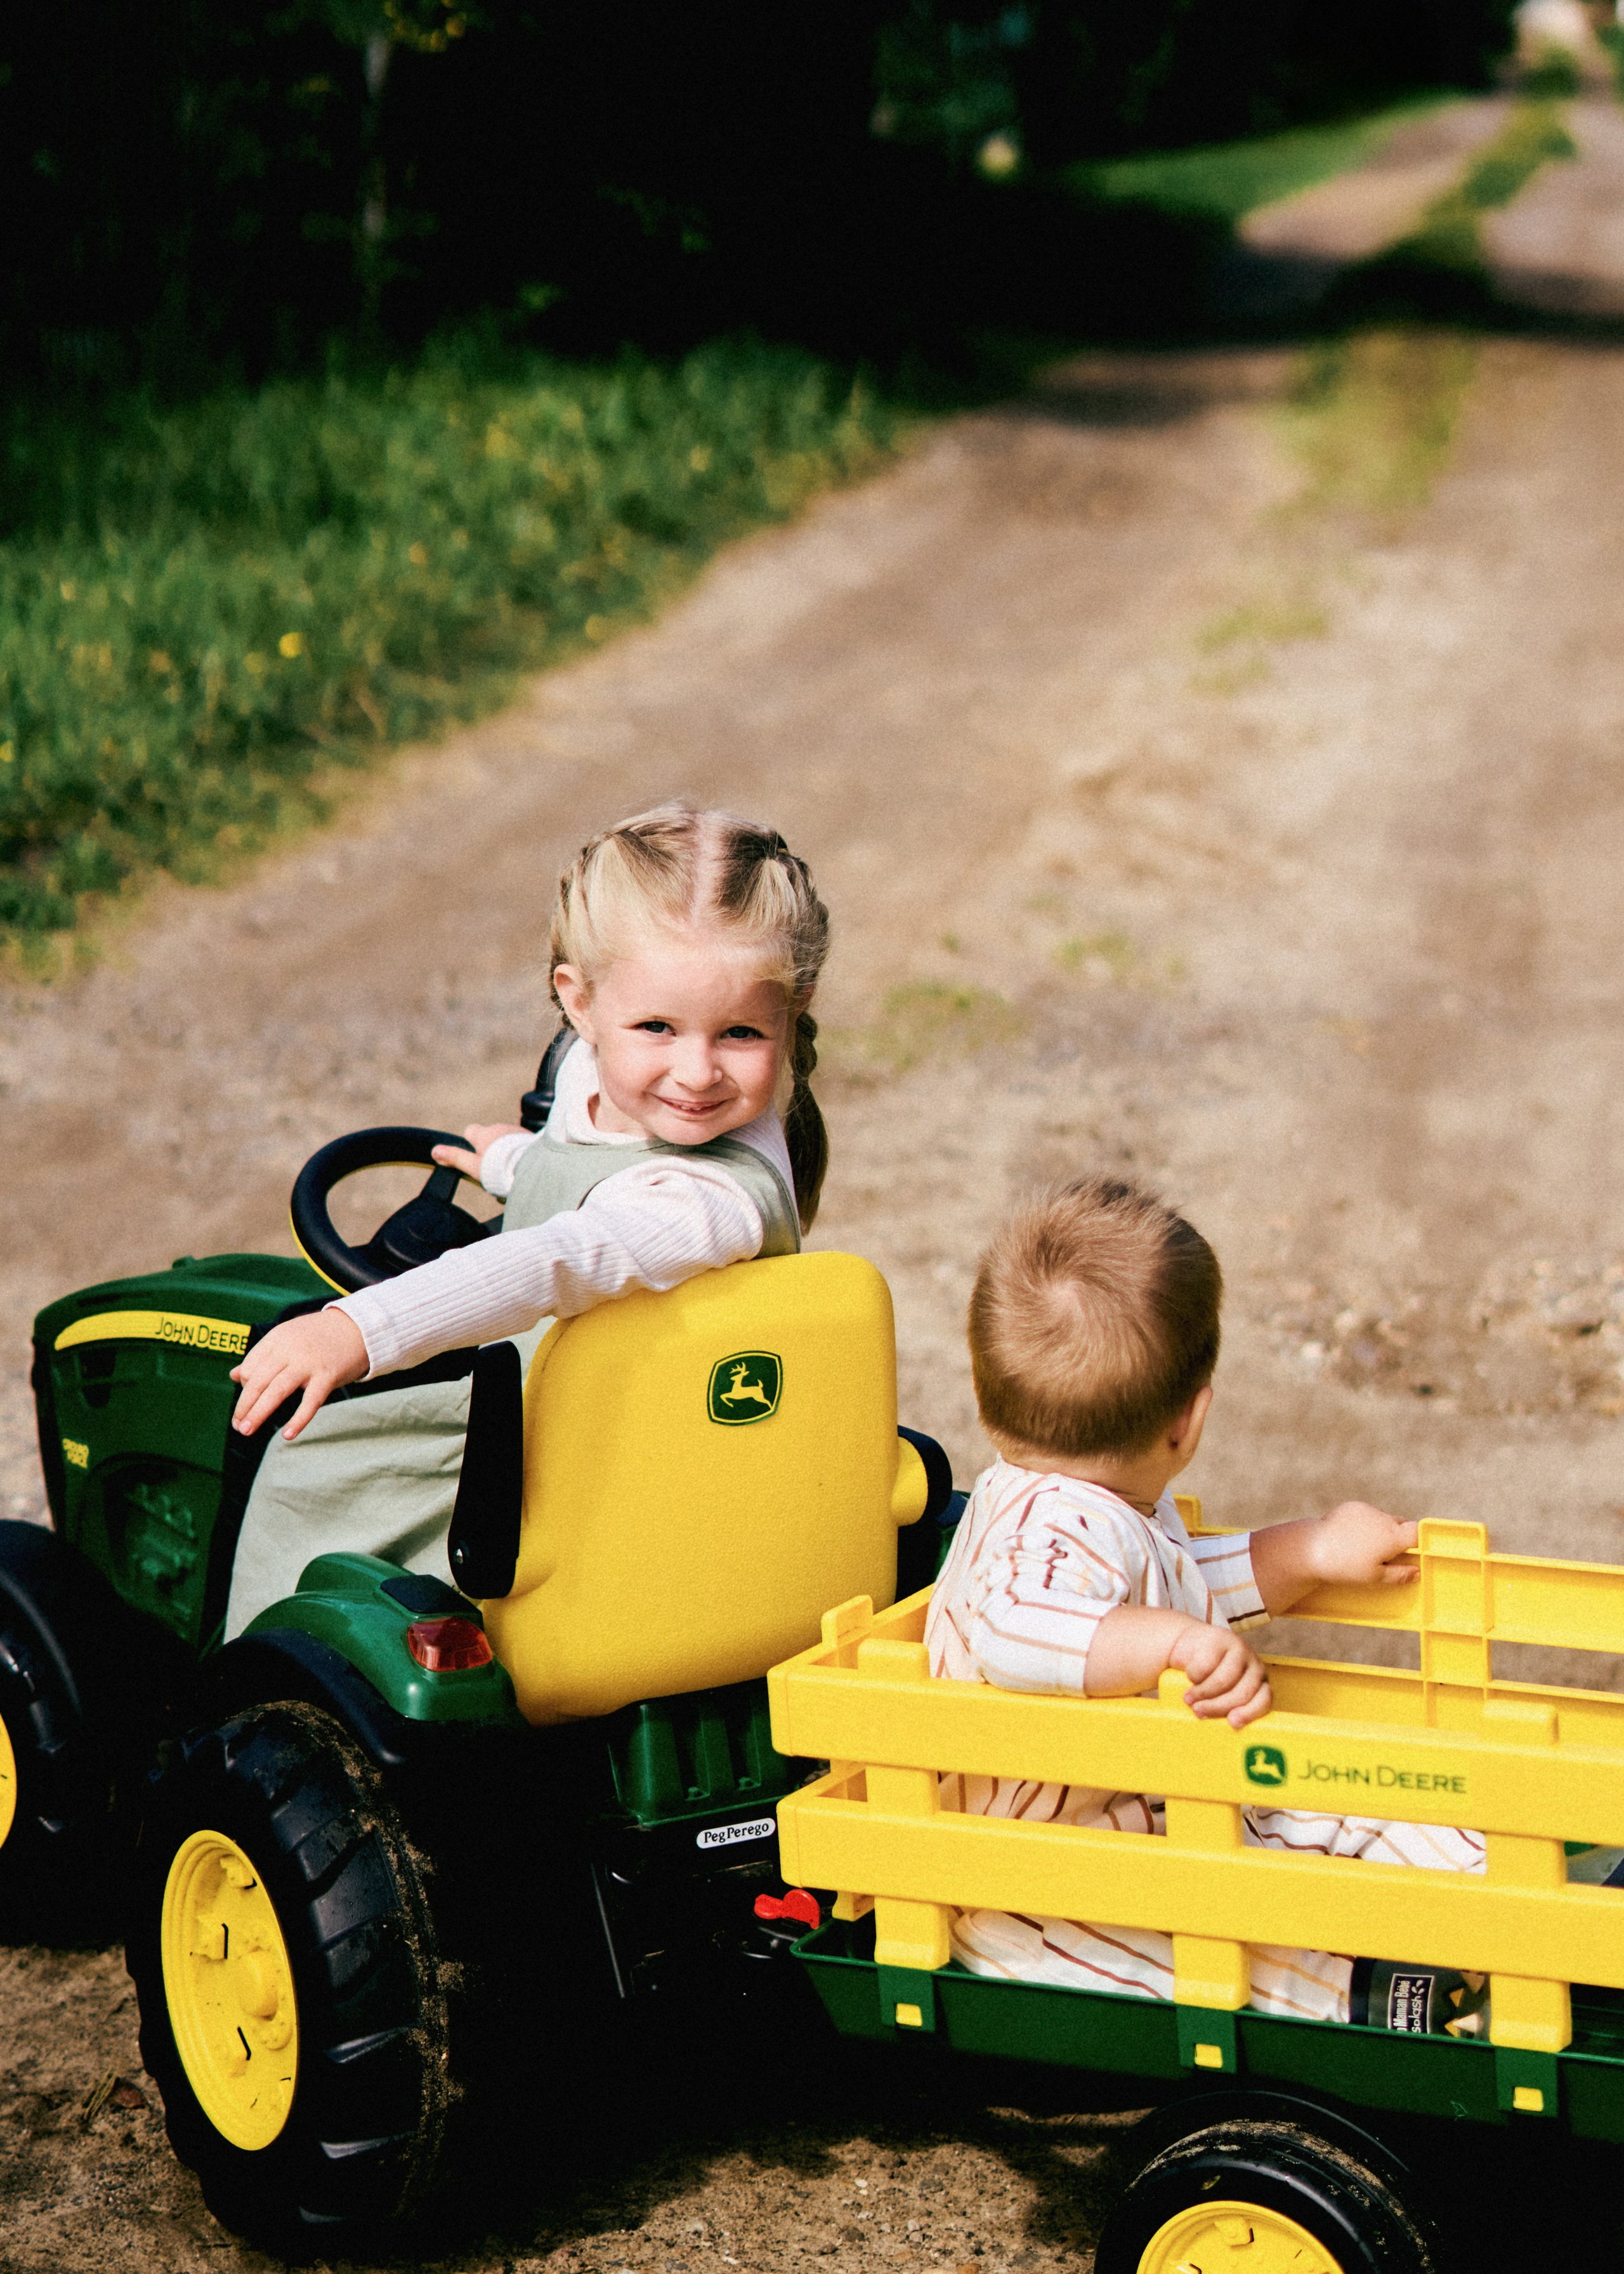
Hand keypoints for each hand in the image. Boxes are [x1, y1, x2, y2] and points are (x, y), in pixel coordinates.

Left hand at [230, 1310, 368, 1441]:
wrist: (359, 1327)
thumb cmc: (320, 1336)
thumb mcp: (287, 1338)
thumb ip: (261, 1356)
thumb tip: (233, 1375)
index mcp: (276, 1338)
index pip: (249, 1367)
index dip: (244, 1388)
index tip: (248, 1402)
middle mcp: (289, 1349)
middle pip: (257, 1381)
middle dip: (244, 1406)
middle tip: (237, 1426)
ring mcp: (308, 1363)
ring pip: (276, 1392)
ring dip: (258, 1413)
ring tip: (246, 1430)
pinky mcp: (327, 1376)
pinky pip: (309, 1402)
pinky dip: (297, 1420)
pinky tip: (287, 1435)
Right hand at [430, 1122, 525, 1180]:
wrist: (534, 1167)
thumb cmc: (501, 1168)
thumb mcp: (474, 1166)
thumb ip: (456, 1158)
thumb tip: (435, 1151)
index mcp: (484, 1134)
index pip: (471, 1131)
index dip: (471, 1144)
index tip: (475, 1158)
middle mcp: (500, 1128)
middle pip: (490, 1137)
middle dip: (491, 1150)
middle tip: (495, 1169)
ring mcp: (517, 1131)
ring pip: (507, 1140)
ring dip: (507, 1151)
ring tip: (511, 1170)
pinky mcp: (531, 1137)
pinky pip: (521, 1144)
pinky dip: (520, 1152)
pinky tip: (524, 1167)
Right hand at [1168, 1620, 1271, 1728]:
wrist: (1191, 1645)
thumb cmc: (1207, 1679)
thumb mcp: (1220, 1695)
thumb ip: (1227, 1709)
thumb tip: (1224, 1736)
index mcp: (1260, 1684)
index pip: (1264, 1700)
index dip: (1250, 1712)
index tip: (1232, 1722)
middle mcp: (1254, 1666)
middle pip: (1242, 1693)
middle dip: (1218, 1706)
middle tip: (1199, 1712)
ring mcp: (1240, 1649)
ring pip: (1223, 1681)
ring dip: (1202, 1693)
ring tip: (1188, 1698)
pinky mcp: (1221, 1637)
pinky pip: (1206, 1664)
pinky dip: (1194, 1674)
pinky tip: (1189, 1676)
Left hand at [1306, 1501, 1418, 1588]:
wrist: (1312, 1549)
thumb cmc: (1345, 1567)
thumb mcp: (1374, 1577)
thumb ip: (1399, 1574)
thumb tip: (1417, 1572)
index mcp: (1393, 1536)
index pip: (1419, 1531)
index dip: (1421, 1540)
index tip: (1416, 1550)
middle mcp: (1383, 1518)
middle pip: (1402, 1524)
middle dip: (1399, 1537)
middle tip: (1389, 1555)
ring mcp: (1367, 1509)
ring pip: (1384, 1518)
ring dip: (1382, 1529)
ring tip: (1366, 1547)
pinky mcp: (1353, 1506)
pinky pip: (1368, 1513)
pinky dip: (1366, 1522)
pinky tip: (1353, 1537)